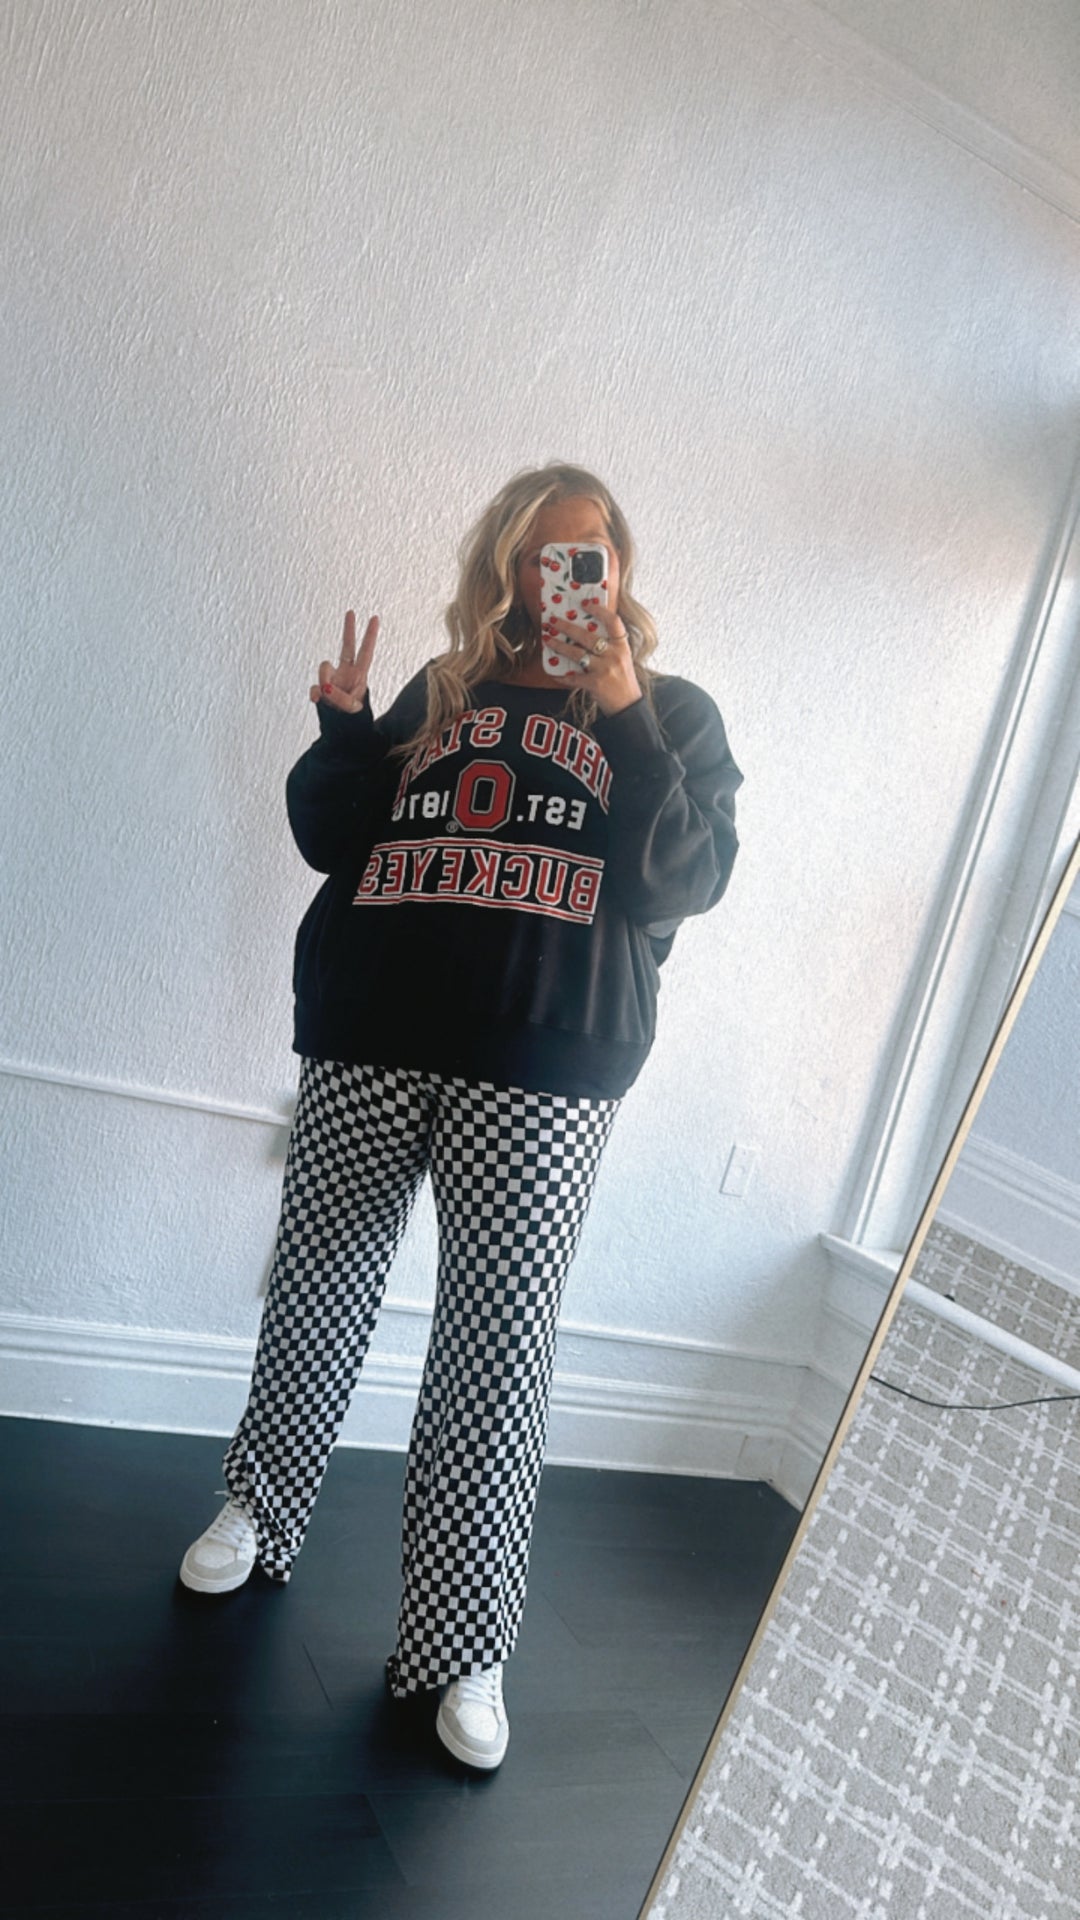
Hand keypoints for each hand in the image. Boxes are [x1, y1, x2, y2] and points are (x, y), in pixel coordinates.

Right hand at [310, 610, 379, 711]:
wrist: (342, 730)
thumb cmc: (352, 719)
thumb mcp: (352, 710)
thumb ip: (340, 698)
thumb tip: (324, 688)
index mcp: (360, 675)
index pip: (366, 652)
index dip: (370, 636)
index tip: (375, 617)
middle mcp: (347, 673)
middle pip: (347, 647)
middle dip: (349, 630)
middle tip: (351, 611)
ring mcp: (333, 679)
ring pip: (324, 670)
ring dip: (326, 681)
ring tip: (331, 696)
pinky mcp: (321, 689)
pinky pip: (315, 688)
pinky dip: (315, 694)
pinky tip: (318, 699)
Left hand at [544, 601, 641, 715]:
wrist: (628, 705)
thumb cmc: (623, 680)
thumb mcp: (622, 659)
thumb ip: (610, 646)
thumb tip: (587, 632)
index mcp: (622, 646)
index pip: (614, 622)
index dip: (599, 611)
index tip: (585, 604)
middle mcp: (614, 655)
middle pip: (587, 636)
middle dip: (567, 627)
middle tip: (553, 621)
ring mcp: (604, 669)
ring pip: (577, 653)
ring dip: (559, 646)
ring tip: (548, 639)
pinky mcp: (595, 684)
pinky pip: (573, 677)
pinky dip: (562, 676)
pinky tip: (555, 674)